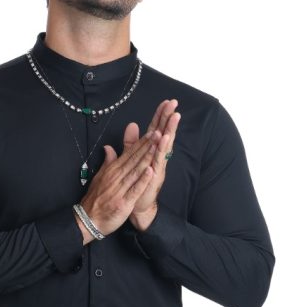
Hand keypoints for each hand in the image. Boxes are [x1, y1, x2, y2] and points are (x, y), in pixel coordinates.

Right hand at [77, 130, 158, 239]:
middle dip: (146, 146)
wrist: (88, 219)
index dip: (141, 143)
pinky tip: (151, 171)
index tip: (152, 132)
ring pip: (135, 171)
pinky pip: (135, 189)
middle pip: (134, 159)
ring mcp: (120, 189)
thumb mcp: (100, 177)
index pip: (129, 154)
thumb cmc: (95, 198)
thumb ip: (108, 162)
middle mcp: (116, 177)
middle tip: (158, 133)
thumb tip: (108, 147)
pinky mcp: (124, 202)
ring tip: (156, 147)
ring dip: (146, 158)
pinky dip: (142, 180)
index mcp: (112, 170)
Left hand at [124, 99, 180, 230]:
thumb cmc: (137, 181)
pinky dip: (162, 150)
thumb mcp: (132, 157)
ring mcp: (158, 165)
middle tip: (174, 104)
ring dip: (170, 131)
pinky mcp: (156, 175)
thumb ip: (131, 142)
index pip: (156, 129)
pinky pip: (159, 160)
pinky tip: (165, 140)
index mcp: (151, 151)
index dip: (160, 116)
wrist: (138, 204)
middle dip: (169, 119)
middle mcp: (158, 156)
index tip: (166, 102)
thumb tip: (132, 124)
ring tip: (174, 118)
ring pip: (165, 145)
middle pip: (164, 133)